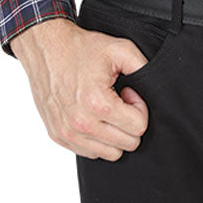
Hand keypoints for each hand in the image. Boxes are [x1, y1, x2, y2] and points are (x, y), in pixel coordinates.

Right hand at [9, 17, 152, 160]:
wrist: (47, 48)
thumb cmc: (80, 48)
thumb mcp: (119, 49)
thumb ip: (143, 67)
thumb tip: (155, 87)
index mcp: (98, 104)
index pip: (138, 127)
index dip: (139, 107)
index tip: (128, 93)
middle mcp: (81, 124)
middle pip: (126, 144)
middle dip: (129, 122)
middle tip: (118, 100)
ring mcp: (67, 133)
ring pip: (110, 154)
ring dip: (114, 133)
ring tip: (106, 108)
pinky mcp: (58, 136)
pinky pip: (89, 153)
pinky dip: (96, 139)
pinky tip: (92, 115)